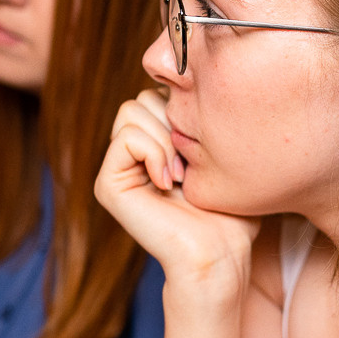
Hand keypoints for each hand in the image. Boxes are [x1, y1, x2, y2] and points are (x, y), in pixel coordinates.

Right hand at [95, 89, 258, 303]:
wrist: (220, 254)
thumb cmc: (231, 214)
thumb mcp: (222, 158)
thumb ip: (204, 121)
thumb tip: (200, 83)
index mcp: (154, 146)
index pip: (159, 94)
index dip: (186, 114)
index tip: (204, 154)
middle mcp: (131, 155)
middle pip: (142, 96)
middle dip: (174, 123)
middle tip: (191, 167)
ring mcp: (116, 169)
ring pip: (132, 110)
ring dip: (166, 140)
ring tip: (181, 176)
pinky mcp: (107, 184)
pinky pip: (126, 136)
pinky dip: (154, 153)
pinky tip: (168, 183)